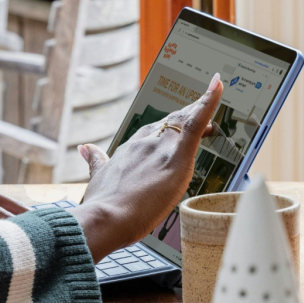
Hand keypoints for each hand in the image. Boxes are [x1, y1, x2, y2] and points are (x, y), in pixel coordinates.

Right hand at [70, 73, 223, 261]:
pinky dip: (208, 102)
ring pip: (186, 122)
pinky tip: (217, 86)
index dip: (168, 125)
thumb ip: (95, 160)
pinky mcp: (178, 157)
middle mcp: (145, 143)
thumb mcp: (97, 178)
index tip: (177, 118)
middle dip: (187, 114)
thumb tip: (86, 148)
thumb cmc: (102, 205)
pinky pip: (197, 124)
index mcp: (129, 148)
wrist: (105, 217)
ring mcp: (161, 148)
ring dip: (201, 109)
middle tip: (203, 103)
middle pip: (172, 123)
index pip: (153, 131)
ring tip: (214, 95)